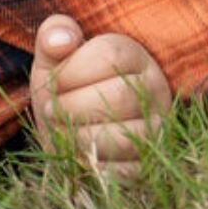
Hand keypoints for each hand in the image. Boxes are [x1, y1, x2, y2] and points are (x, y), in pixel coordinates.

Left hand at [28, 14, 172, 179]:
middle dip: (71, 107)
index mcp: (136, 57)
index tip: (53, 83)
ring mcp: (156, 129)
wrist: (72, 134)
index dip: (70, 70)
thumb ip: (54, 36)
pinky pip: (121, 171)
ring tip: (62, 133)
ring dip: (76, 138)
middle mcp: (154, 91)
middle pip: (118, 96)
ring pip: (122, 136)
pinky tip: (75, 156)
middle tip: (51, 111)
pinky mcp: (147, 165)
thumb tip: (60, 40)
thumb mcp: (55, 60)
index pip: (110, 55)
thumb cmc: (66, 90)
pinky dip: (90, 166)